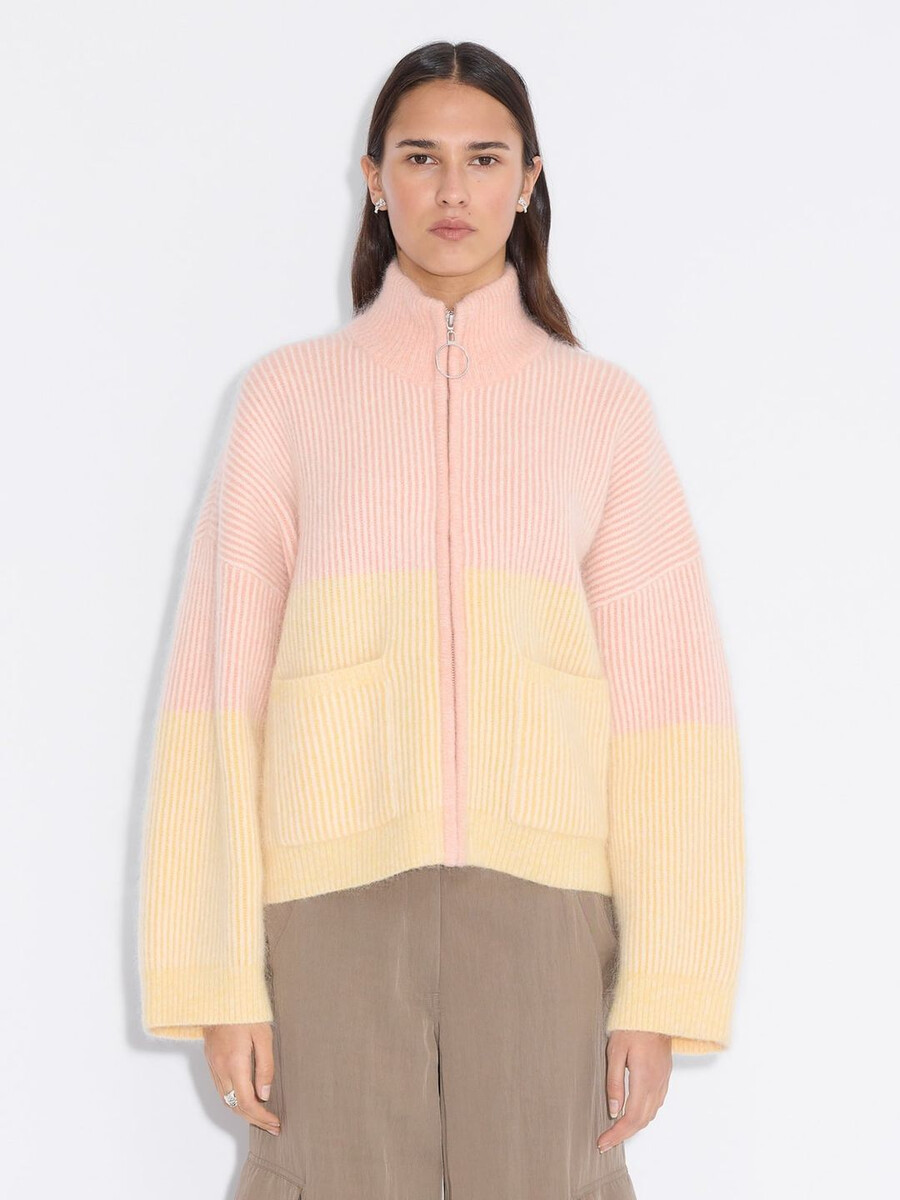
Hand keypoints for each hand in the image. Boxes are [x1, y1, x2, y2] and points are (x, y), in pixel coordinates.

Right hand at [203, 1022, 281, 1135]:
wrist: (221, 996)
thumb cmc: (245, 1011)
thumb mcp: (263, 1035)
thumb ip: (265, 1066)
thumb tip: (264, 1095)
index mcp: (234, 1064)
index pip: (247, 1103)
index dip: (262, 1117)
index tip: (275, 1123)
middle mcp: (220, 1069)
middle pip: (235, 1107)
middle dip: (254, 1120)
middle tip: (272, 1126)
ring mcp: (213, 1066)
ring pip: (226, 1101)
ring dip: (243, 1113)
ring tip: (262, 1117)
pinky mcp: (211, 1061)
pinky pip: (221, 1090)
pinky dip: (234, 1100)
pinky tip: (246, 1100)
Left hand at [597, 1030, 671, 1153]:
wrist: (654, 1011)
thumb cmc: (632, 1027)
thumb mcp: (615, 1051)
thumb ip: (614, 1082)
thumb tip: (613, 1110)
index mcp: (644, 1079)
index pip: (631, 1118)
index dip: (616, 1134)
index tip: (603, 1142)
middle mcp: (656, 1084)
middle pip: (642, 1121)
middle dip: (623, 1135)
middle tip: (606, 1142)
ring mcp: (663, 1080)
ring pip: (651, 1114)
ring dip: (634, 1127)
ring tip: (616, 1132)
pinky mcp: (664, 1075)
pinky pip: (656, 1103)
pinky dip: (644, 1115)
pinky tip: (633, 1113)